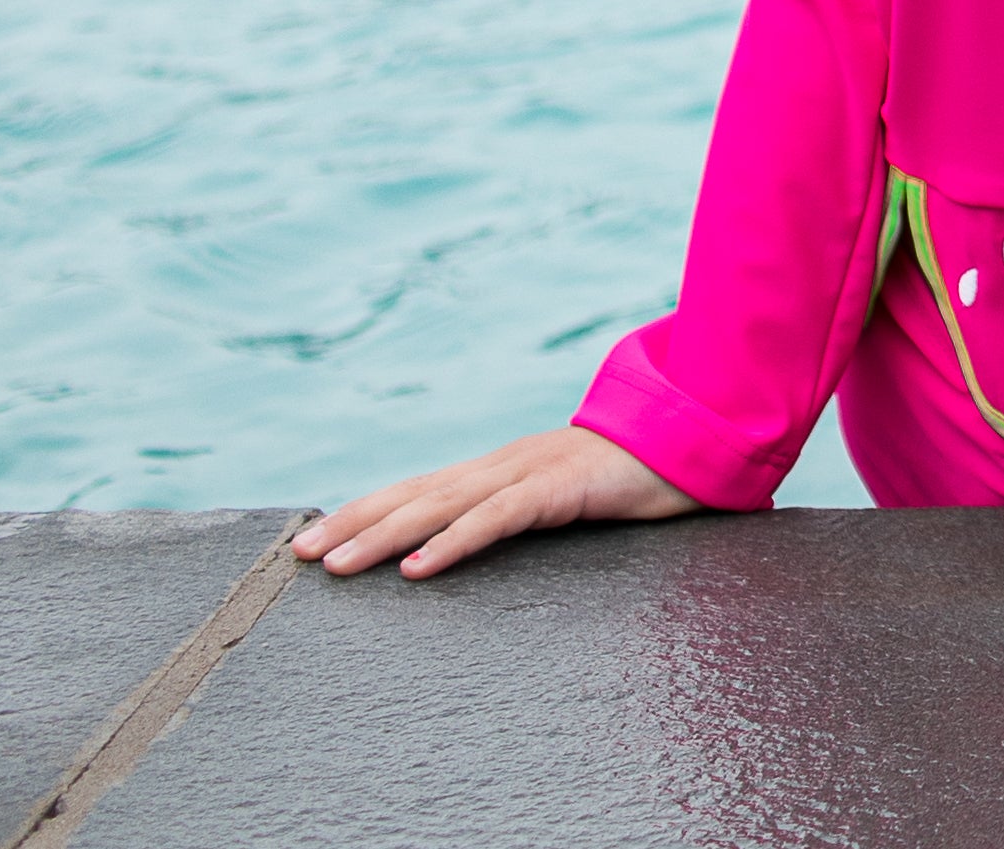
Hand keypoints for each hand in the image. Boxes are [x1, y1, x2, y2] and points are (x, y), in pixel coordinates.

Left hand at [294, 425, 699, 580]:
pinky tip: (417, 568)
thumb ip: (533, 511)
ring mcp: (532, 471)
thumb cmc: (644, 473)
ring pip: (442, 505)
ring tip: (335, 564)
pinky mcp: (562, 486)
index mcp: (505, 468)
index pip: (421, 489)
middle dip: (354, 522)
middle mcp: (506, 464)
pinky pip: (497, 518)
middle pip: (416, 493)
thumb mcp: (573, 497)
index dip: (367, 510)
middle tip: (298, 555)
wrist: (705, 436)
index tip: (317, 539)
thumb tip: (494, 538)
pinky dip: (453, 542)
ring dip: (383, 534)